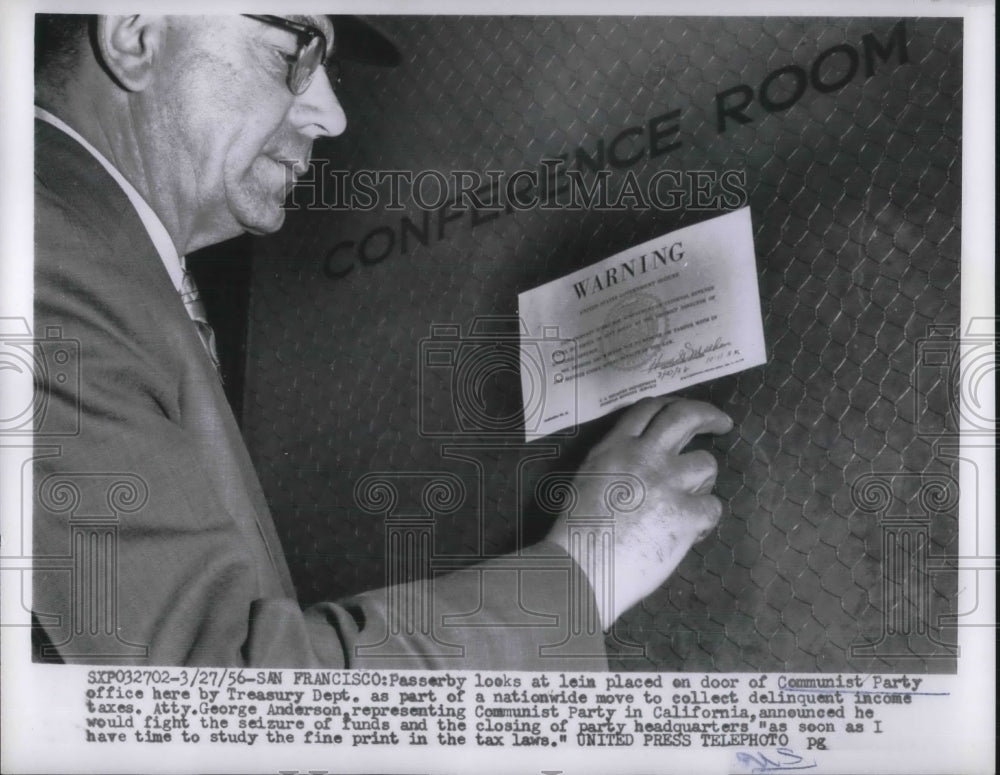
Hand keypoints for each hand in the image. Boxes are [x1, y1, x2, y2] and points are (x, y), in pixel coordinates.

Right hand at [545, 396, 732, 629]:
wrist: (582, 568)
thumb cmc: (576, 532)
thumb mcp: (589, 478)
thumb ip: (617, 461)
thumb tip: (642, 460)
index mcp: (616, 446)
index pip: (649, 409)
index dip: (672, 406)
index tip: (686, 413)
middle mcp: (645, 456)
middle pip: (686, 417)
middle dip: (709, 416)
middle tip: (722, 424)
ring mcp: (669, 483)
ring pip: (706, 464)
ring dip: (702, 481)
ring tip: (688, 502)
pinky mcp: (687, 514)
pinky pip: (712, 507)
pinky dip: (704, 521)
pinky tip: (688, 535)